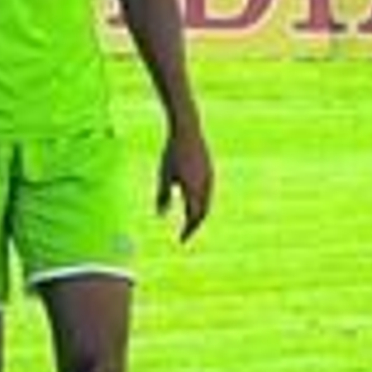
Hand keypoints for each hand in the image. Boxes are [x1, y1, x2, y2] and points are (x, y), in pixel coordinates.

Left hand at [157, 125, 212, 242]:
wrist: (188, 130)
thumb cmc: (172, 152)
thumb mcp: (164, 175)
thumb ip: (163, 196)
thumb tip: (160, 216)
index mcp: (193, 189)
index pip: (193, 218)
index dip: (188, 231)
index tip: (181, 240)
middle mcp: (205, 186)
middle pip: (203, 213)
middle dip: (194, 225)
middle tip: (185, 234)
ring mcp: (210, 179)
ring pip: (207, 203)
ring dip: (199, 214)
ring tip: (189, 221)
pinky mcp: (211, 172)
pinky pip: (208, 193)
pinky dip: (202, 203)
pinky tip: (194, 202)